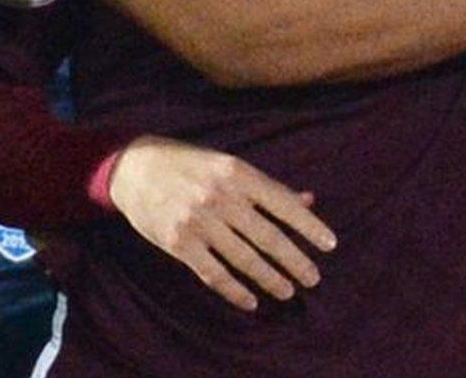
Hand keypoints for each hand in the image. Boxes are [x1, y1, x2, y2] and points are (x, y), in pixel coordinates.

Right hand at [108, 136, 336, 310]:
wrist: (135, 168)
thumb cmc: (191, 165)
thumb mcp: (229, 165)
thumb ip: (267, 186)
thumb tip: (308, 200)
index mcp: (238, 173)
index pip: (283, 203)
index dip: (309, 226)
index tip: (330, 245)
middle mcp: (220, 197)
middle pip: (267, 237)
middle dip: (295, 261)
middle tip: (313, 279)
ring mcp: (198, 222)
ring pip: (243, 259)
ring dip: (269, 279)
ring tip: (288, 291)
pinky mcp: (178, 243)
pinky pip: (213, 274)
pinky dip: (234, 291)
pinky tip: (251, 301)